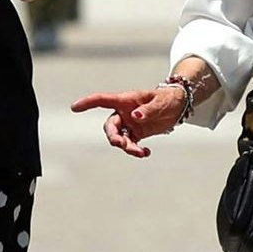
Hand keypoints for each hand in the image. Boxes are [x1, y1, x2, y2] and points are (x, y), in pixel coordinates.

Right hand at [70, 80, 192, 154]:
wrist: (178, 106)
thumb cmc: (167, 99)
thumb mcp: (160, 104)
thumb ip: (147, 111)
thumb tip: (134, 117)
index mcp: (125, 100)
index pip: (102, 100)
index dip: (88, 103)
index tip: (74, 107)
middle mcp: (123, 112)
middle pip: (110, 126)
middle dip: (114, 137)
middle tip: (122, 144)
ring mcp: (129, 124)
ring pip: (119, 138)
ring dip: (127, 147)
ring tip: (141, 152)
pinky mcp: (136, 133)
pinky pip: (130, 144)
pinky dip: (136, 151)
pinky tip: (146, 153)